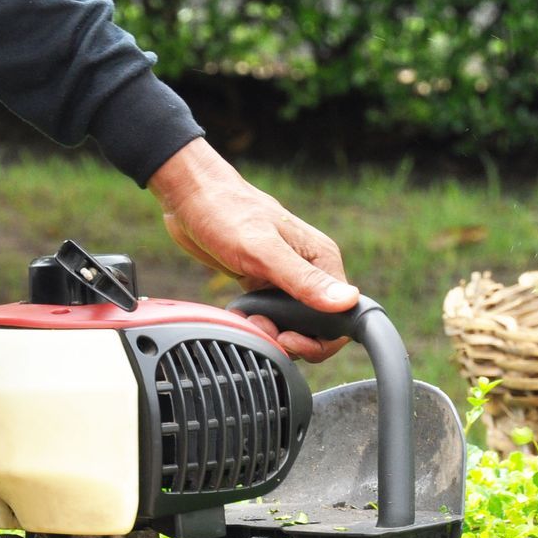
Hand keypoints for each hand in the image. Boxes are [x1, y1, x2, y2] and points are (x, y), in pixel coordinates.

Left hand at [149, 139, 356, 361]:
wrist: (190, 197)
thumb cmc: (225, 212)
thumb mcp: (264, 250)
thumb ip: (304, 280)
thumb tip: (347, 301)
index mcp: (321, 259)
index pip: (343, 317)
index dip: (320, 340)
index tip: (288, 338)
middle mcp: (310, 269)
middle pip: (319, 327)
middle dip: (293, 340)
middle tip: (264, 330)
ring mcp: (288, 277)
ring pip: (294, 326)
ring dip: (273, 333)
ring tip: (250, 319)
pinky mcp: (266, 282)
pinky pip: (273, 316)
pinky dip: (259, 323)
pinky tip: (242, 313)